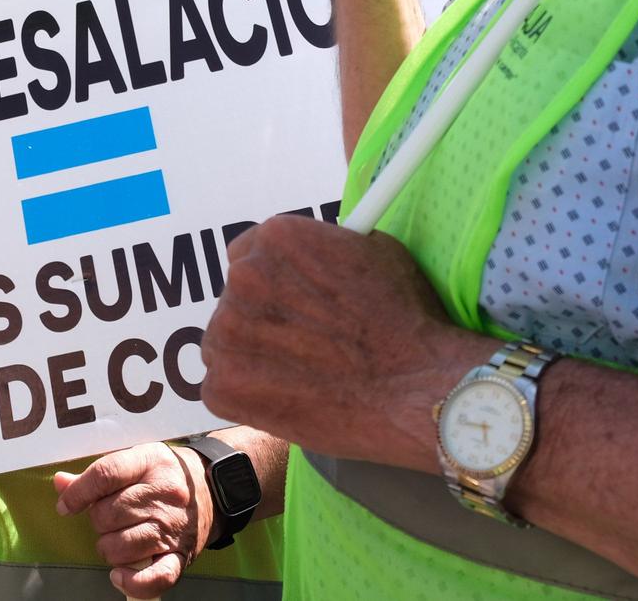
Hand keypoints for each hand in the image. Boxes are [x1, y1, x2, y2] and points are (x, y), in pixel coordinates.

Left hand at [54, 442, 211, 597]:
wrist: (213, 489)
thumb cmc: (166, 474)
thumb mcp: (137, 460)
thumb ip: (99, 474)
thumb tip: (61, 484)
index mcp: (150, 463)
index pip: (105, 475)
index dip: (78, 493)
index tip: (66, 505)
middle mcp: (162, 495)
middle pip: (108, 514)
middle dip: (98, 520)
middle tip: (110, 517)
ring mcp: (172, 528)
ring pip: (120, 547)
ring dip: (109, 548)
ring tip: (118, 538)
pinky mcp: (180, 556)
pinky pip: (153, 579)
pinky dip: (131, 582)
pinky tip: (119, 574)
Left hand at [201, 215, 487, 473]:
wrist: (415, 388)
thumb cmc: (406, 320)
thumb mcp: (372, 250)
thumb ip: (325, 247)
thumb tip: (313, 255)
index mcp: (276, 238)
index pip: (250, 253)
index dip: (273, 281)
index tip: (286, 300)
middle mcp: (244, 276)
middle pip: (236, 298)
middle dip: (263, 319)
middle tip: (302, 344)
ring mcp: (228, 331)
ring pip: (226, 343)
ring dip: (252, 357)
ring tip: (302, 376)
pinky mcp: (222, 385)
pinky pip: (221, 388)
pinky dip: (248, 396)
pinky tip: (289, 399)